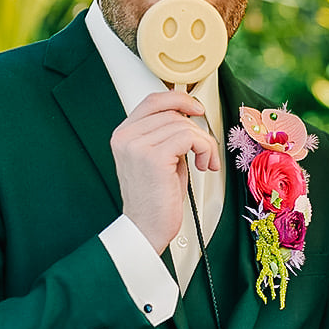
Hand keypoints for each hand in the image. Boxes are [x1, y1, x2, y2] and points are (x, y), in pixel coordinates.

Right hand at [110, 91, 219, 254]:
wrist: (146, 229)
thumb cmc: (155, 199)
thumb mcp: (159, 158)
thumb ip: (166, 135)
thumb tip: (189, 117)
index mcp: (124, 135)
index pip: (153, 101)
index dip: (178, 99)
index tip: (196, 109)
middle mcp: (126, 137)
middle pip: (173, 112)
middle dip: (197, 130)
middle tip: (205, 151)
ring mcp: (138, 146)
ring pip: (184, 125)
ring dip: (204, 143)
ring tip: (204, 162)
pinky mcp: (154, 157)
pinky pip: (189, 138)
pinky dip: (204, 149)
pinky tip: (202, 165)